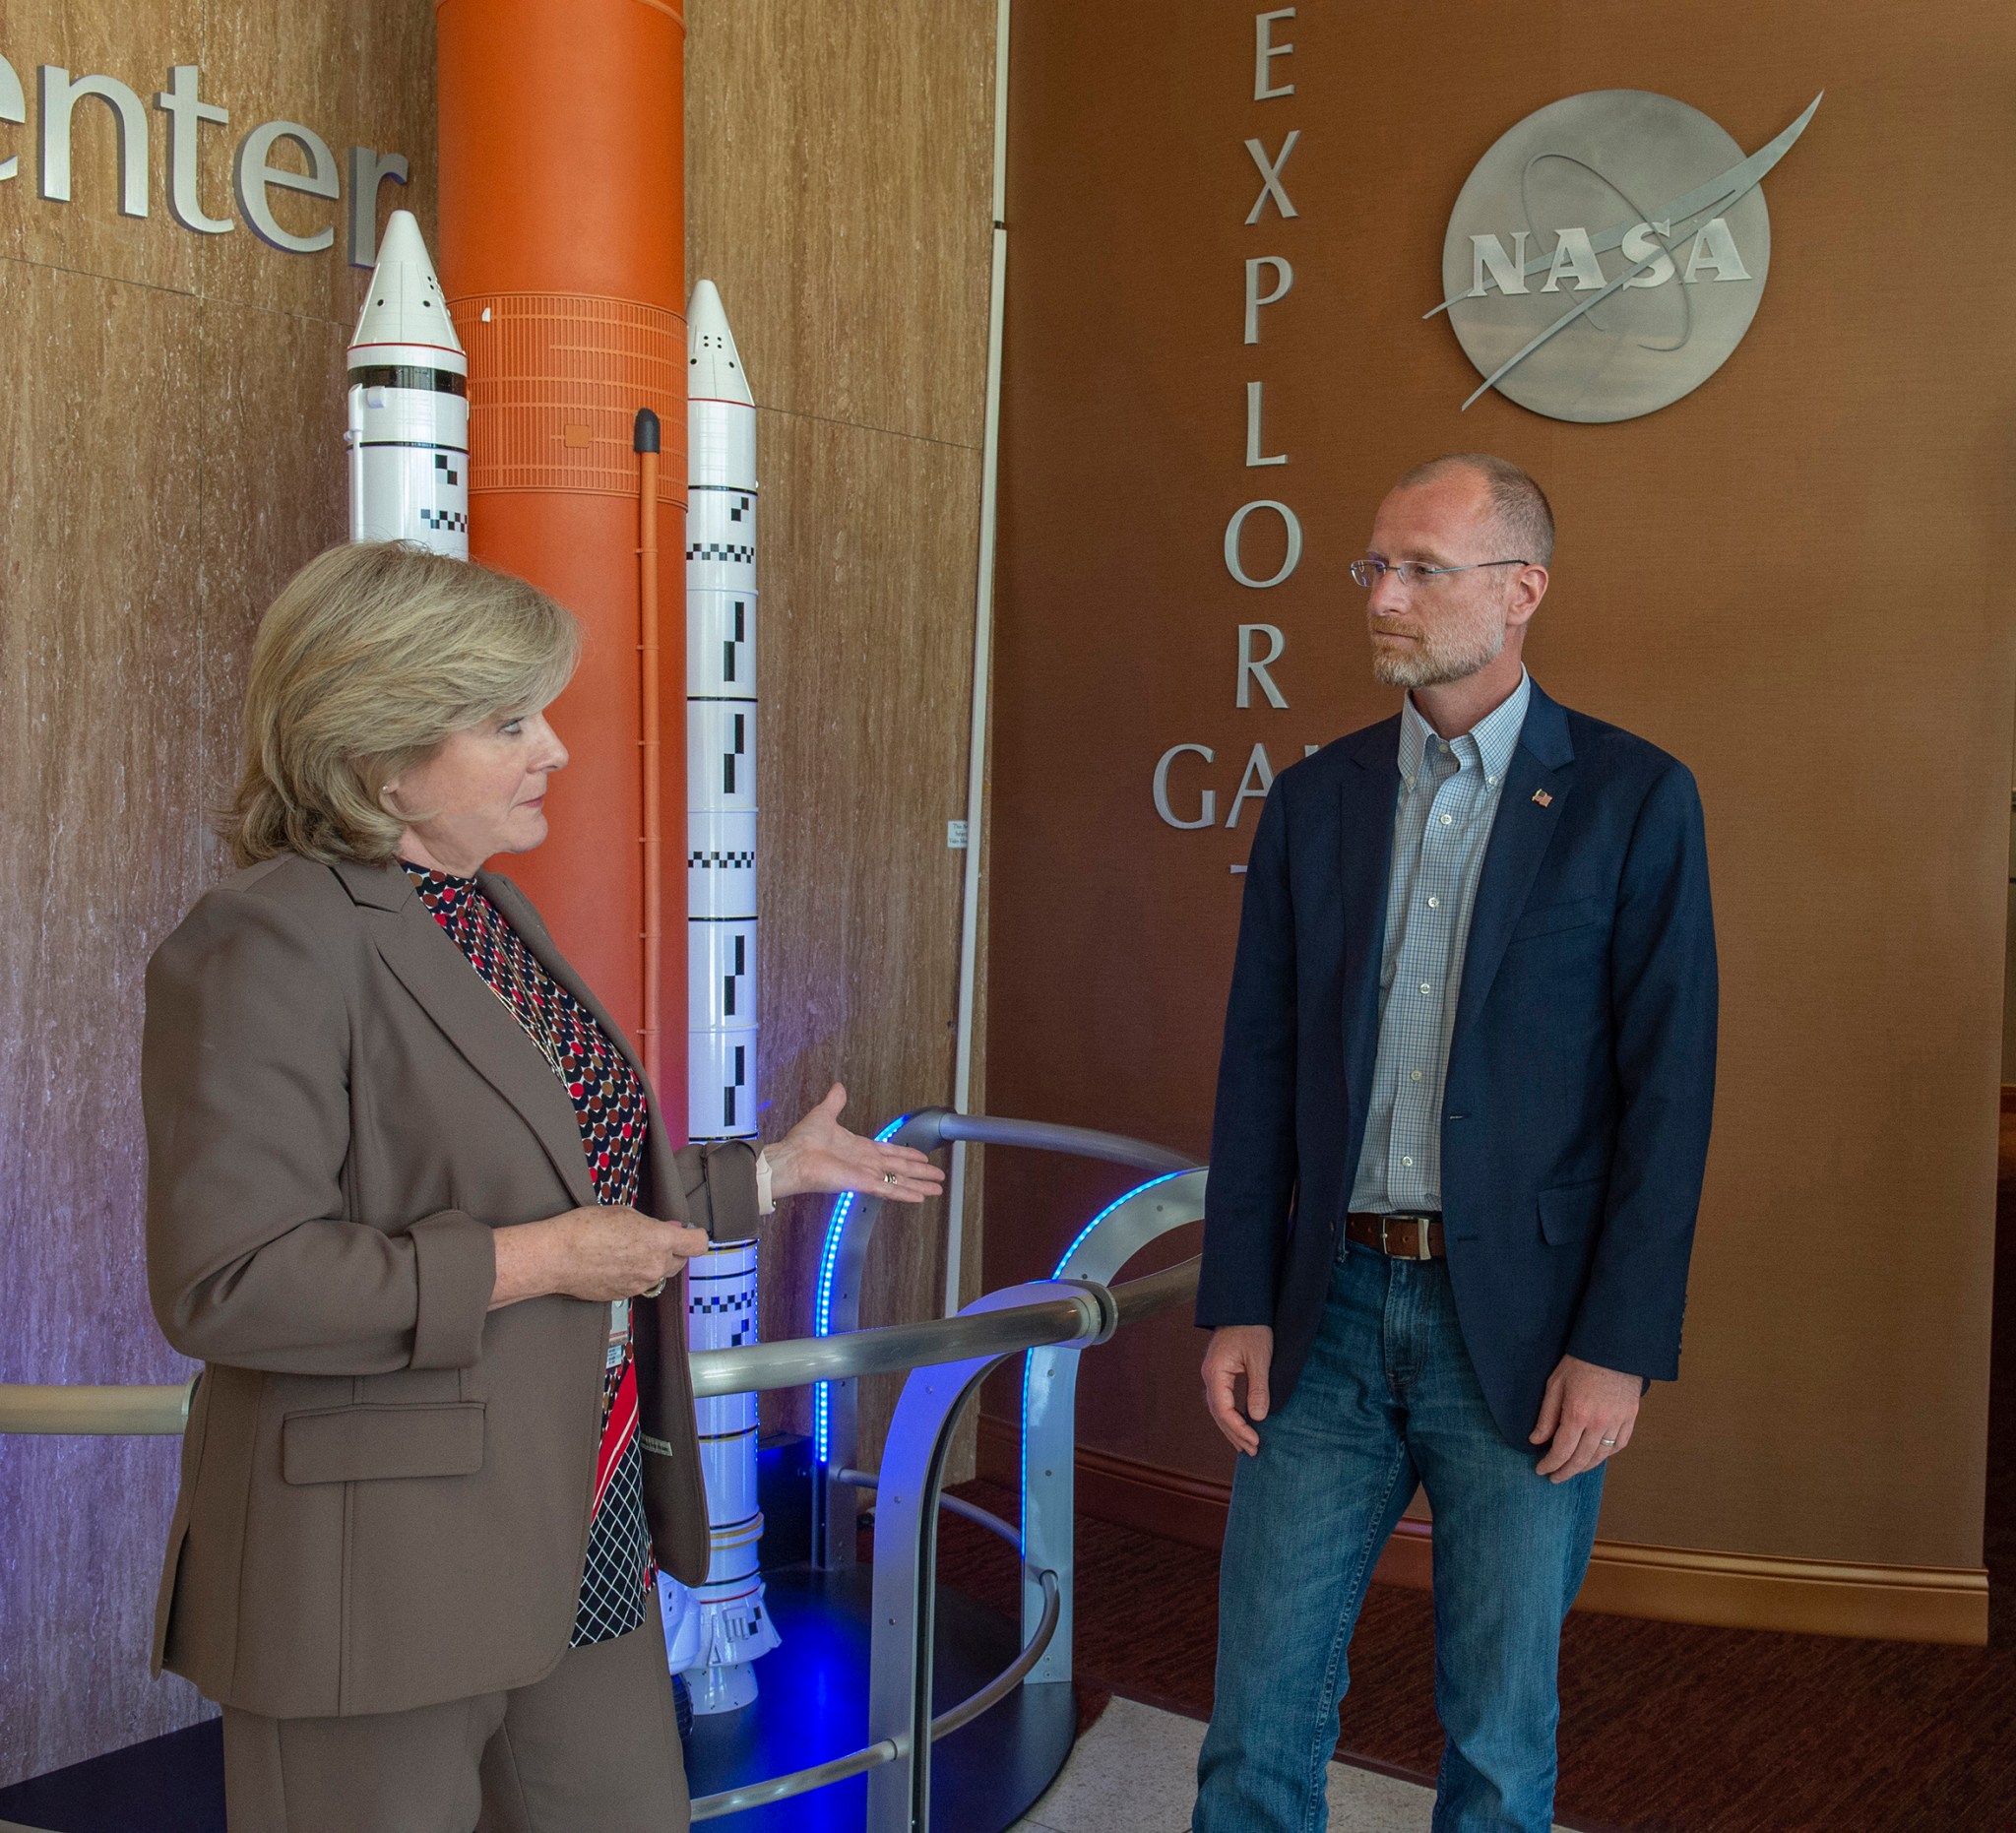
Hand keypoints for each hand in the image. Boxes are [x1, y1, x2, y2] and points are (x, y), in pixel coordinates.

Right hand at [490, 1205, 711, 1309]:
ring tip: (630, 1250)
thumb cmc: (586, 1228)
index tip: (689, 1232)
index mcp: (660, 1240)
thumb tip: (668, 1229)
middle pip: (680, 1261)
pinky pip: (641, 1284)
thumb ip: (651, 1224)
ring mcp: (641, 1284)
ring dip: (654, 1263)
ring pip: (660, 1274)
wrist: (556, 1257)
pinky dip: (636, 1275)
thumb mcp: (624, 1213)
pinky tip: (617, 1263)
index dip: (696, 1236)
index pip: (698, 1244)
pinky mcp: (626, 1296)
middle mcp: (655, 1265)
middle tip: (653, 1238)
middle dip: (673, 1250)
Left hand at [764, 1083, 946, 1204]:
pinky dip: (904, 1193)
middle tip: (938, 1177)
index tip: (922, 1157)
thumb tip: (838, 1087)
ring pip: (899, 1180)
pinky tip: (919, 1197)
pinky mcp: (861, 1184)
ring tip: (937, 1190)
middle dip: (920, 1173)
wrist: (792, 1158)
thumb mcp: (824, 1114)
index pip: (889, 1152)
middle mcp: (864, 1163)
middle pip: (900, 1168)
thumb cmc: (802, 1141)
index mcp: (858, 1148)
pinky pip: (887, 1189)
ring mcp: (864, 1175)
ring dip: (919, 1185)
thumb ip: (835, 1101)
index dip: (907, 1154)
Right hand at [1201, 1325, 1273, 1456]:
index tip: (1255, 1440)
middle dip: (1234, 1433)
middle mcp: (1209, 1375)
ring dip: (1231, 1428)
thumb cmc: (1253, 1328)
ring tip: (1246, 1446)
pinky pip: (1222, 1400)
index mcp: (1215, 1372)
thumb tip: (1257, 1418)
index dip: (1238, 1428)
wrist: (1243, 1306)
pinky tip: (1242, 1424)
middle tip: (1252, 1451)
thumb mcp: (1260, 1358)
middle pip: (1218, 1413)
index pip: (1223, 1409)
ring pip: (1218, 1408)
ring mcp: (1213, 1374)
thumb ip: (1258, 1388)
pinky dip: (1231, 1415)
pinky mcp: (1220, 1372)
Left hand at [1529, 1353, 1641, 1481]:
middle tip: (1554, 1477)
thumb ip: (1547, 1416)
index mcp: (1577, 1413)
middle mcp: (1599, 1423)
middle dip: (1565, 1472)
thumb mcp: (1554, 1385)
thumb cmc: (1579, 1363)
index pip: (1561, 1450)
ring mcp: (1618, 1422)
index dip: (1550, 1464)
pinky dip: (1606, 1455)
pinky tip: (1595, 1457)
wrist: (1612, 1347)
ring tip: (1572, 1469)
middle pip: (1581, 1459)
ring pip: (1601, 1456)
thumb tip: (1536, 1441)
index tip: (1541, 1470)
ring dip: (1585, 1467)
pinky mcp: (1631, 1418)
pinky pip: (1619, 1446)